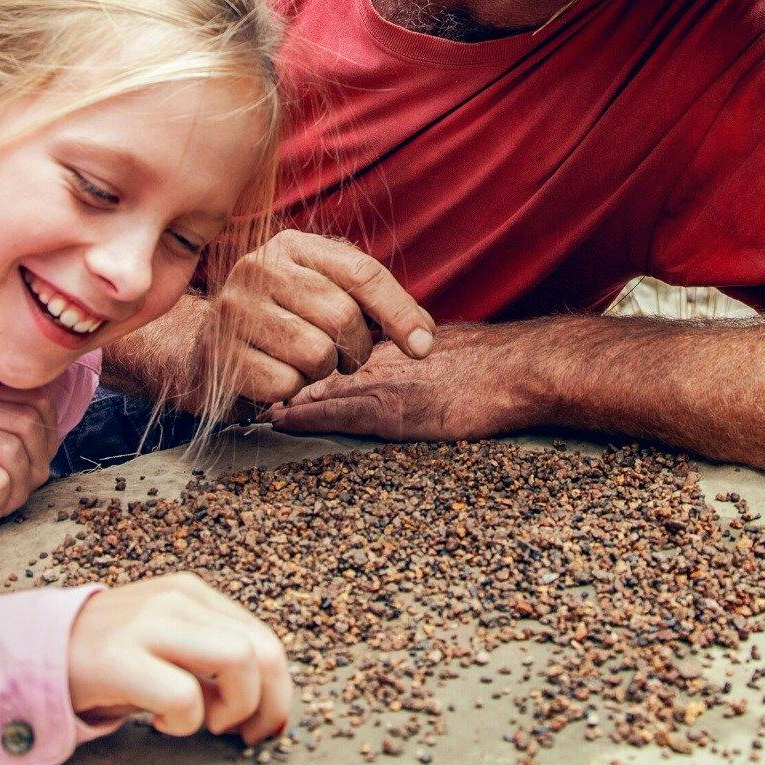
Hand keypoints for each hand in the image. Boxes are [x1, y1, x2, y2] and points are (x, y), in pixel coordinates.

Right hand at [67, 574, 291, 744]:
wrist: (36, 654)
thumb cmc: (111, 660)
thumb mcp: (168, 644)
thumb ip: (211, 658)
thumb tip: (267, 703)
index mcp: (193, 594)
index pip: (264, 638)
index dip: (280, 690)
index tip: (266, 725)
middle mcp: (176, 600)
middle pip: (260, 649)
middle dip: (268, 703)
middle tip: (244, 734)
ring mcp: (148, 624)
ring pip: (236, 660)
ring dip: (233, 707)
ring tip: (204, 722)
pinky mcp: (119, 657)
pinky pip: (183, 694)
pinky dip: (185, 722)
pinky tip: (164, 723)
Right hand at [205, 231, 435, 406]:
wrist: (207, 349)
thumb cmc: (283, 320)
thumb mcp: (324, 293)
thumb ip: (373, 303)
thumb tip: (424, 339)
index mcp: (292, 246)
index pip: (361, 273)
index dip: (399, 311)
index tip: (422, 347)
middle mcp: (257, 267)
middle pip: (342, 316)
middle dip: (353, 349)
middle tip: (338, 355)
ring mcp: (233, 309)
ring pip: (317, 353)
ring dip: (320, 371)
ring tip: (301, 362)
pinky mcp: (218, 353)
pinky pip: (285, 385)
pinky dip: (290, 390)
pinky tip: (273, 375)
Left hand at [262, 323, 542, 441]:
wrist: (516, 371)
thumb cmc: (490, 362)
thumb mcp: (443, 346)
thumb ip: (413, 350)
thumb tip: (403, 356)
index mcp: (390, 344)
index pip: (337, 345)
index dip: (307, 354)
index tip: (278, 357)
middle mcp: (378, 358)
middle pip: (317, 364)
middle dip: (285, 371)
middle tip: (249, 379)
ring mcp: (381, 384)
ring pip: (318, 387)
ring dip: (285, 395)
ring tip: (251, 403)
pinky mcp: (389, 412)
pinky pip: (335, 414)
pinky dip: (304, 417)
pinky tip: (280, 420)